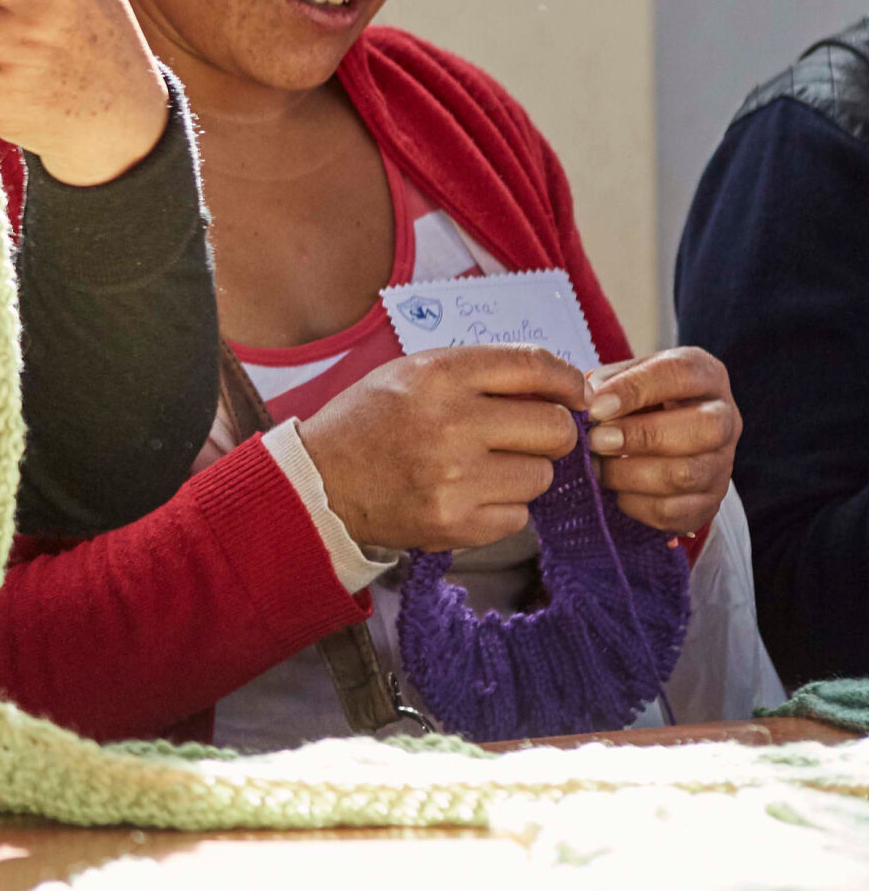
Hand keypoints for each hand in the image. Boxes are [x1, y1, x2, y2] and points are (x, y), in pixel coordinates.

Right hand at [296, 346, 588, 551]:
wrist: (318, 484)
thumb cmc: (369, 423)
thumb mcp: (412, 373)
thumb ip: (481, 372)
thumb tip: (563, 386)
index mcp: (438, 375)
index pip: (536, 366)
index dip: (567, 381)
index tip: (573, 394)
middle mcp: (450, 423)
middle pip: (554, 427)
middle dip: (548, 433)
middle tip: (522, 438)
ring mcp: (454, 478)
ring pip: (542, 476)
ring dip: (522, 473)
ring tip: (480, 470)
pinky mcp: (454, 523)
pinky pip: (518, 517)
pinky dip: (500, 509)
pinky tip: (465, 497)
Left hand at [585, 348, 739, 535]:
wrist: (656, 442)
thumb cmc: (636, 403)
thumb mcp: (624, 379)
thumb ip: (606, 382)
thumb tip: (586, 397)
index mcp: (706, 376)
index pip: (683, 373)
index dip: (636, 389)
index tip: (595, 407)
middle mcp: (725, 419)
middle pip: (705, 428)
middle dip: (643, 436)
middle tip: (596, 440)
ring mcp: (721, 465)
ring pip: (685, 475)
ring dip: (629, 473)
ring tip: (597, 465)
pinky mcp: (708, 503)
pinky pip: (672, 511)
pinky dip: (634, 503)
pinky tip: (614, 488)